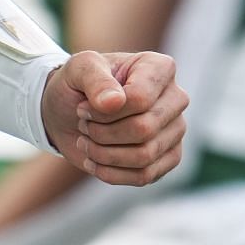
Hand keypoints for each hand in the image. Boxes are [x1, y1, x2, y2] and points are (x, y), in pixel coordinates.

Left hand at [40, 50, 184, 185]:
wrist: (69, 111)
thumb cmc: (77, 84)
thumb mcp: (78, 69)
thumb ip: (94, 79)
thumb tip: (115, 102)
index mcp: (159, 67)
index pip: (140, 99)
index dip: (104, 111)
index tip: (81, 107)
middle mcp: (175, 97)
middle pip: (144, 129)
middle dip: (103, 133)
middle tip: (83, 125)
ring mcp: (175, 129)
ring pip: (144, 156)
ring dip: (104, 154)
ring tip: (86, 141)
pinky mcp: (169, 157)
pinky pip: (145, 176)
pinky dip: (111, 173)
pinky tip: (93, 160)